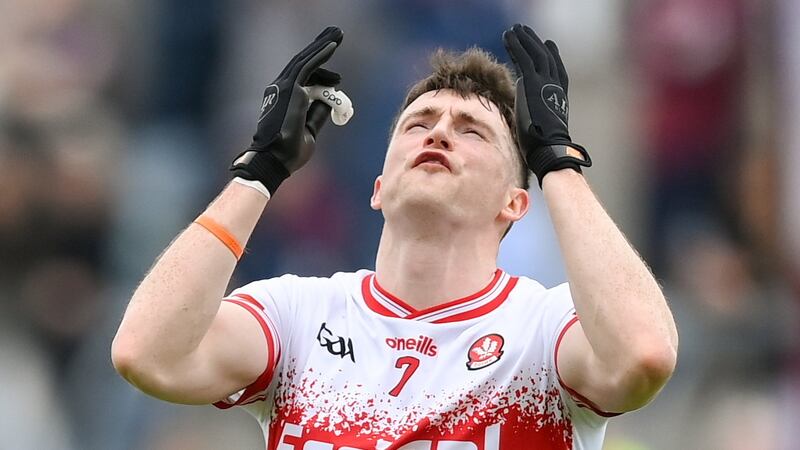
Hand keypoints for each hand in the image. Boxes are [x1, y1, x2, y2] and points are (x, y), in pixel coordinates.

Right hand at [231, 26, 343, 195]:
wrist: (275, 159)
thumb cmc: (289, 152)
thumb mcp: (309, 131)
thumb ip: (317, 115)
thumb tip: (329, 104)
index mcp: (283, 99)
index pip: (304, 80)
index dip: (322, 78)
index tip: (337, 81)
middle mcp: (280, 88)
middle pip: (304, 63)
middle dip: (320, 48)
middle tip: (335, 36)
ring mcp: (284, 86)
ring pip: (306, 60)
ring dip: (322, 45)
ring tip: (337, 33)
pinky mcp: (291, 88)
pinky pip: (308, 65)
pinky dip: (320, 54)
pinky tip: (332, 44)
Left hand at [502, 24, 590, 186]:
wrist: (549, 148)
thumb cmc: (545, 149)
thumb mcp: (541, 130)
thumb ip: (536, 122)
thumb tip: (531, 135)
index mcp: (557, 98)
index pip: (557, 72)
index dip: (553, 58)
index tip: (549, 46)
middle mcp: (553, 87)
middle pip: (546, 58)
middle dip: (536, 44)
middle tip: (527, 32)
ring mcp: (544, 83)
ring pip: (534, 54)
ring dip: (524, 39)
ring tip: (516, 28)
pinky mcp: (531, 83)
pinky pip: (522, 58)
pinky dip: (516, 46)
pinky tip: (508, 35)